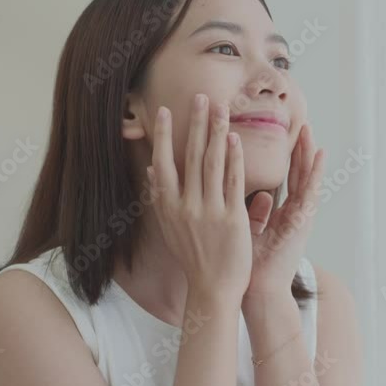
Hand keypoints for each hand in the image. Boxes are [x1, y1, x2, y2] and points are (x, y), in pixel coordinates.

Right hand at [148, 93, 252, 301]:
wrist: (212, 288)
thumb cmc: (192, 257)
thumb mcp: (169, 227)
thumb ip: (161, 196)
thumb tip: (151, 168)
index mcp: (168, 207)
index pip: (163, 162)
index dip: (165, 135)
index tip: (166, 110)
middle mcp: (185, 206)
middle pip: (190, 156)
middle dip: (196, 123)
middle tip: (200, 96)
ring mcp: (208, 211)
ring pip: (211, 163)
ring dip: (216, 132)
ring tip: (220, 108)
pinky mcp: (231, 218)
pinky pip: (232, 182)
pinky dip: (233, 159)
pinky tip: (234, 139)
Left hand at [244, 124, 325, 302]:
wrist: (257, 290)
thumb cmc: (251, 265)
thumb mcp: (251, 232)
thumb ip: (257, 214)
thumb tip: (260, 196)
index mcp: (282, 215)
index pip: (285, 179)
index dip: (286, 158)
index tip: (285, 134)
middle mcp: (294, 214)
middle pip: (297, 174)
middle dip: (299, 150)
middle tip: (301, 122)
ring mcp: (301, 217)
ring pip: (306, 179)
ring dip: (308, 155)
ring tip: (309, 131)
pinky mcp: (302, 222)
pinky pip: (310, 191)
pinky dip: (315, 172)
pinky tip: (319, 155)